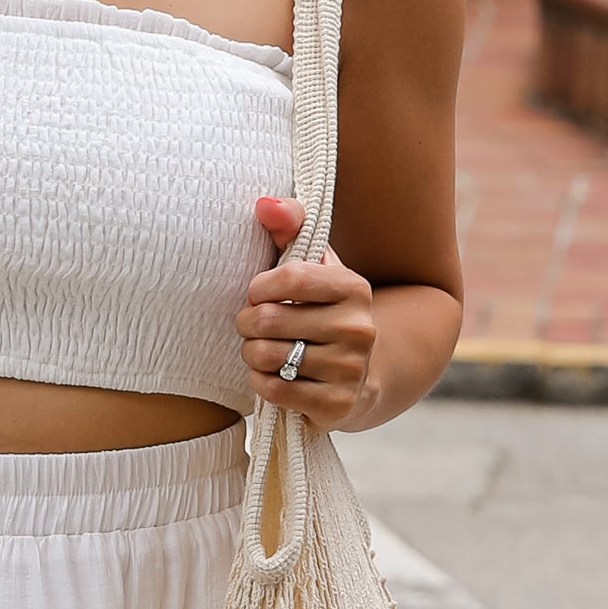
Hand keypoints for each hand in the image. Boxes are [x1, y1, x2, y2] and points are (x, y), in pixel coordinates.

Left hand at [240, 195, 375, 425]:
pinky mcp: (337, 405)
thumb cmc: (322, 312)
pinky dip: (260, 382)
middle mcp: (359, 328)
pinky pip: (273, 389)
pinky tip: (271, 375)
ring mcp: (351, 369)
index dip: (259, 286)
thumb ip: (290, 227)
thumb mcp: (313, 268)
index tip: (257, 293)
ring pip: (266, 356)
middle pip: (268, 319)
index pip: (288, 276)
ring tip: (261, 350)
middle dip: (247, 323)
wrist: (360, 376)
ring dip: (251, 354)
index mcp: (355, 287)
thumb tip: (265, 204)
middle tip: (251, 326)